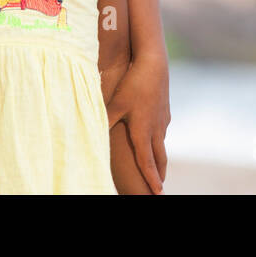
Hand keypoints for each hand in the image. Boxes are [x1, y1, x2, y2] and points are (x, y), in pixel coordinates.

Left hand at [104, 56, 169, 193]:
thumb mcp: (116, 103)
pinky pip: (162, 131)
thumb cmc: (133, 84)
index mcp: (143, 131)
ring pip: (162, 144)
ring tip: (159, 168)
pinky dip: (159, 141)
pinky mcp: (165, 111)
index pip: (147, 162)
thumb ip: (105, 119)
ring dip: (160, 159)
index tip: (157, 192)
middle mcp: (156, 129)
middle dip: (160, 174)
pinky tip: (155, 138)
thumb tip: (90, 130)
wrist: (154, 64)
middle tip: (160, 188)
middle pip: (160, 158)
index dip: (151, 179)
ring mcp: (162, 120)